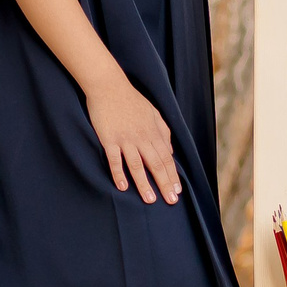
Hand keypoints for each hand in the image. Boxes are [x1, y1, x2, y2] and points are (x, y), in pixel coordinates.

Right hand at [87, 76, 182, 202]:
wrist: (109, 86)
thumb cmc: (131, 99)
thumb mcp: (153, 113)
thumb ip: (164, 132)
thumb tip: (170, 151)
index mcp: (154, 132)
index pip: (167, 158)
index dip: (172, 175)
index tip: (177, 191)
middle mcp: (143, 137)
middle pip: (157, 164)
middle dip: (164, 183)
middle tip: (170, 201)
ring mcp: (126, 138)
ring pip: (138, 165)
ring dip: (144, 184)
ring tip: (149, 200)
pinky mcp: (109, 139)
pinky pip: (115, 159)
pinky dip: (119, 173)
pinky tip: (123, 187)